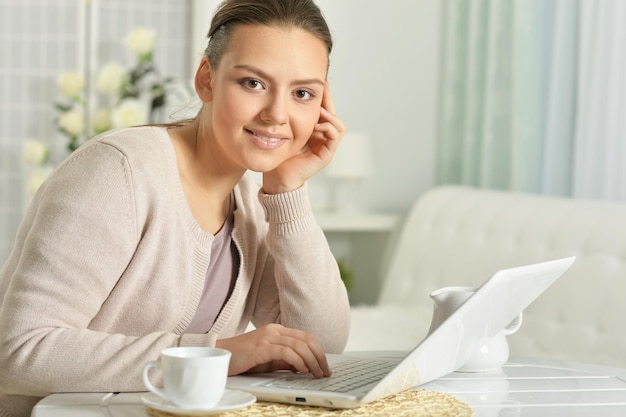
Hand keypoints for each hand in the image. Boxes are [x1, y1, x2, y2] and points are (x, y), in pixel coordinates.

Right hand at [215, 323, 330, 377]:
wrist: (220, 356)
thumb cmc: (243, 358)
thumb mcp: (269, 359)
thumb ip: (285, 360)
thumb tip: (304, 367)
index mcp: (278, 330)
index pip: (306, 337)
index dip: (319, 351)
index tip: (324, 366)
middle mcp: (275, 330)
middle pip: (306, 339)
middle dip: (319, 357)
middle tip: (325, 372)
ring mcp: (268, 337)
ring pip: (299, 345)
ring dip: (312, 361)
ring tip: (316, 373)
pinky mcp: (261, 348)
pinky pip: (286, 352)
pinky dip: (297, 361)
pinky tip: (301, 370)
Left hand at [262, 81, 345, 193]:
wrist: (277, 176)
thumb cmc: (277, 154)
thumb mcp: (282, 129)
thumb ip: (288, 116)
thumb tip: (286, 94)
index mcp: (314, 130)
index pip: (324, 109)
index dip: (323, 96)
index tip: (320, 82)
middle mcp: (322, 137)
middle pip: (333, 113)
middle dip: (328, 100)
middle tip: (323, 86)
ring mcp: (326, 145)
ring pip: (338, 124)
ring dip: (331, 114)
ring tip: (319, 109)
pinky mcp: (326, 154)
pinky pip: (335, 136)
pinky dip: (329, 127)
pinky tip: (318, 123)